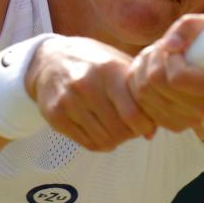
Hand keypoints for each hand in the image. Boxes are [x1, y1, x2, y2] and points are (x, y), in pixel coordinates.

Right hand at [26, 36, 156, 150]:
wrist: (51, 59)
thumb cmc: (94, 62)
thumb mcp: (119, 65)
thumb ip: (138, 93)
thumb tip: (152, 131)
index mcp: (108, 70)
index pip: (133, 113)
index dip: (145, 125)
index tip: (146, 125)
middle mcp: (86, 85)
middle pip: (119, 130)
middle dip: (131, 134)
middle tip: (131, 128)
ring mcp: (68, 101)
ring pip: (104, 140)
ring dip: (116, 140)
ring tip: (117, 129)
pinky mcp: (55, 115)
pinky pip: (87, 143)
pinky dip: (99, 143)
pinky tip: (101, 131)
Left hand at [127, 14, 203, 132]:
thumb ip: (187, 28)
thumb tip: (169, 46)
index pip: (177, 78)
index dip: (171, 58)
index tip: (179, 50)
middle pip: (155, 83)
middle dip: (154, 59)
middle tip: (164, 50)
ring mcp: (187, 121)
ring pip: (142, 92)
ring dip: (143, 69)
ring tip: (159, 59)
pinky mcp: (171, 125)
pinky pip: (138, 102)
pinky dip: (139, 84)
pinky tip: (153, 73)